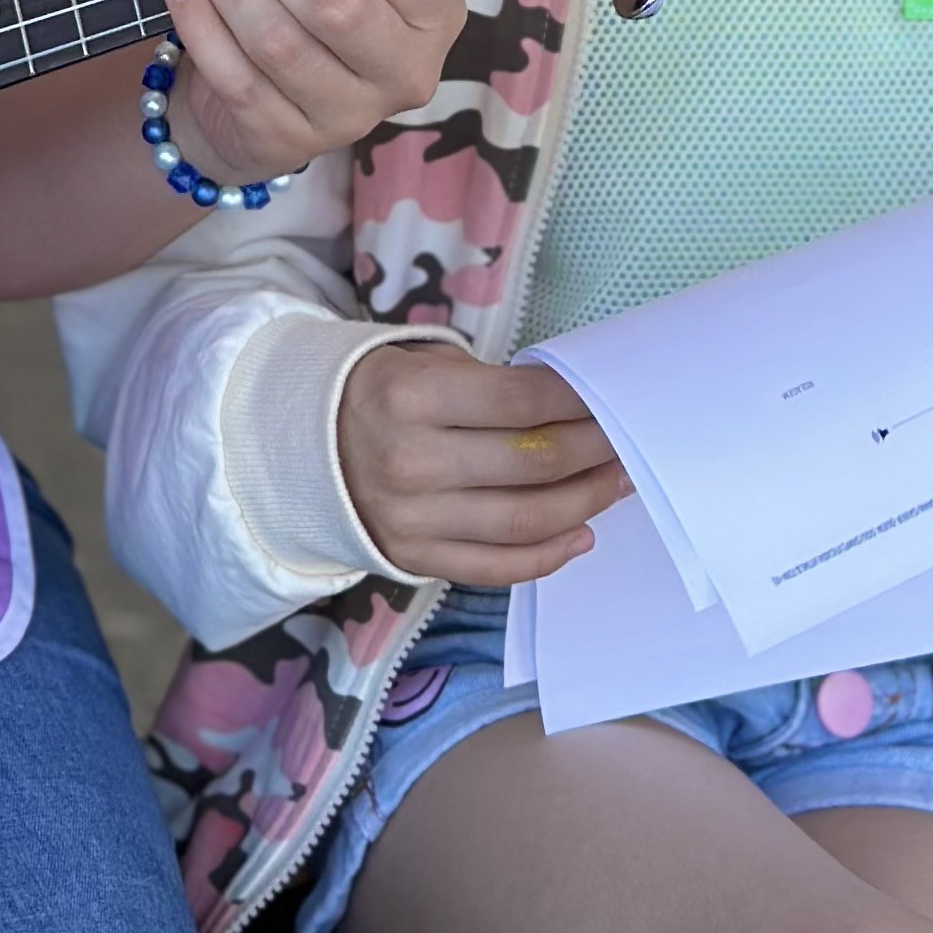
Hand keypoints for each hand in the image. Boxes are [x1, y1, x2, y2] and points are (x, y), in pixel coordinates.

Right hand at [337, 342, 628, 585]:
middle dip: (594, 451)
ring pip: (525, 520)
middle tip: (626, 441)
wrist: (306, 449)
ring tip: (616, 484)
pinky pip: (498, 567)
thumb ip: (493, 386)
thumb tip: (576, 409)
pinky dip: (549, 555)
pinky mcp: (415, 559)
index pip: (520, 402)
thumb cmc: (383, 395)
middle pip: (532, 463)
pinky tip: (581, 533)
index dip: (577, 402)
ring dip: (586, 502)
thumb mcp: (424, 365)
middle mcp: (410, 461)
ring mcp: (412, 519)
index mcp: (410, 397)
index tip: (610, 398)